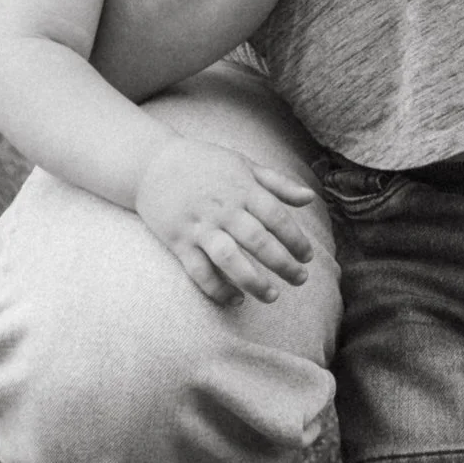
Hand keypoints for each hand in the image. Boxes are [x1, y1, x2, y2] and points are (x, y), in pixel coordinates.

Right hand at [135, 136, 318, 306]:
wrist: (152, 163)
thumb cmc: (204, 163)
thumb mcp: (243, 164)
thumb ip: (278, 183)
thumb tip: (311, 198)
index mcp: (242, 188)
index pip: (276, 217)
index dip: (296, 239)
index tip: (308, 256)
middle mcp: (222, 208)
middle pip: (257, 240)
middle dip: (283, 263)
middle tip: (300, 279)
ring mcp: (199, 225)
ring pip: (229, 258)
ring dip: (252, 280)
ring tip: (271, 296)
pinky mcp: (178, 240)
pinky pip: (198, 270)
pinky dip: (216, 288)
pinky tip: (235, 299)